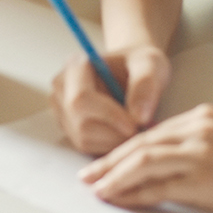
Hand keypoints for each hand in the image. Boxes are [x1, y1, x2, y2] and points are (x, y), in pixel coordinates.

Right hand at [50, 44, 171, 154]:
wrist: (134, 71)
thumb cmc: (140, 64)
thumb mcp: (150, 64)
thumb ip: (145, 85)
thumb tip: (138, 117)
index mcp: (75, 67)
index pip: (81, 98)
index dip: (108, 115)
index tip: (136, 123)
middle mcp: (62, 89)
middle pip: (81, 123)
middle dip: (115, 132)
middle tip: (142, 128)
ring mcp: (63, 110)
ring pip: (84, 139)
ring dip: (115, 140)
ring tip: (136, 126)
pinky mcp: (70, 129)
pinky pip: (88, 148)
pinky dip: (110, 145)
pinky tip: (125, 131)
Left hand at [80, 104, 212, 212]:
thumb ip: (197, 144)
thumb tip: (164, 163)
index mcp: (201, 117)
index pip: (150, 134)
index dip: (122, 150)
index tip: (103, 163)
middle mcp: (197, 129)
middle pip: (139, 144)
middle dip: (109, 161)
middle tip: (86, 177)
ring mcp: (201, 152)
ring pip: (143, 161)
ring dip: (114, 176)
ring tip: (95, 190)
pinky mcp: (207, 178)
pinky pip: (161, 185)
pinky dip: (136, 192)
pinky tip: (121, 199)